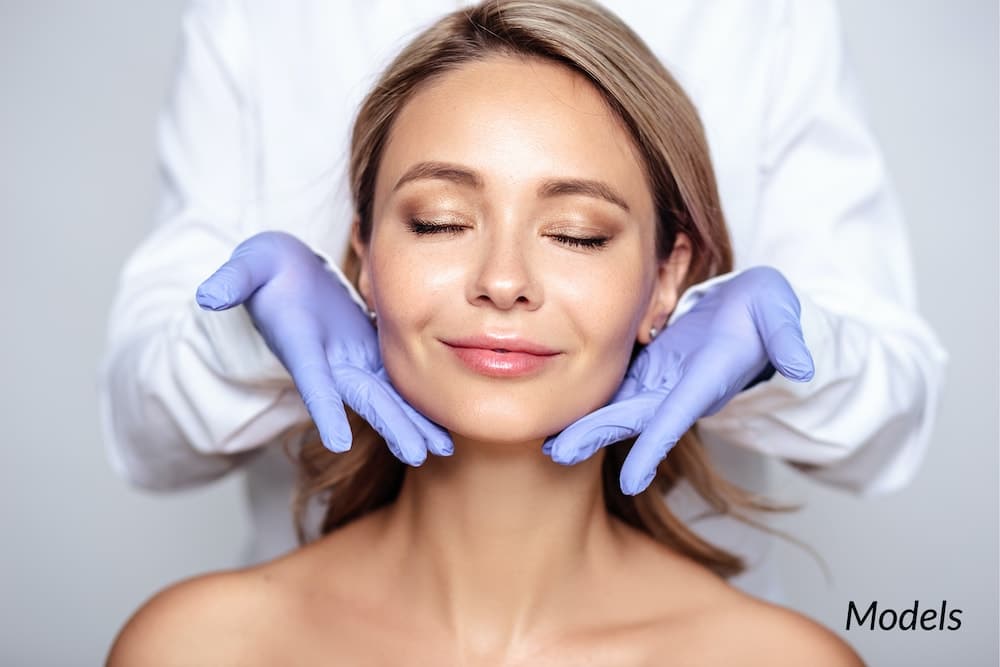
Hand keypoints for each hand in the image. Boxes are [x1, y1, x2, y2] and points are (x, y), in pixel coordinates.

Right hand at [195, 231, 452, 464]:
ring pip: (386, 396)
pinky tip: (443, 424)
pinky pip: (399, 381)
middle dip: (389, 424)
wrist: (285, 275)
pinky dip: (419, 402)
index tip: (337, 441)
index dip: (323, 408)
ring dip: (411, 423)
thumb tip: (208, 295)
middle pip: (361, 398)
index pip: (311, 379)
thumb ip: (233, 279)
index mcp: (300, 342)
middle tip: (417, 454)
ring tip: (442, 449)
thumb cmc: (267, 268)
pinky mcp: (370, 352)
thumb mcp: (249, 264)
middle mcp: (327, 361)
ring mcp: (349, 359)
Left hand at [544, 266, 813, 494]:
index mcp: (706, 379)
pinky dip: (587, 402)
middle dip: (598, 436)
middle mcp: (678, 389)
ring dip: (585, 426)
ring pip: (616, 407)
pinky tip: (556, 412)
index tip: (631, 480)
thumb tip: (802, 364)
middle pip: (633, 418)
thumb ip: (789, 337)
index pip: (677, 414)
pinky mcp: (647, 369)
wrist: (750, 315)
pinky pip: (612, 388)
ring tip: (548, 443)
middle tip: (557, 455)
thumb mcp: (780, 314)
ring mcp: (659, 381)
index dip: (653, 445)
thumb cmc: (765, 313)